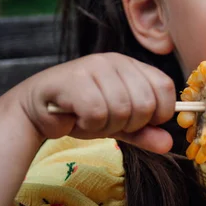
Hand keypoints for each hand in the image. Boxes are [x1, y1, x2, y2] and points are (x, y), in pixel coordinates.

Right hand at [18, 53, 174, 152]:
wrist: (37, 111)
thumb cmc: (82, 113)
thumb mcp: (120, 125)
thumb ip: (144, 133)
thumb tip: (168, 145)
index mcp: (133, 66)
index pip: (165, 86)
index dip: (160, 112)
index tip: (143, 123)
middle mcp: (116, 61)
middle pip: (146, 102)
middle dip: (131, 124)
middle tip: (110, 122)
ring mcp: (95, 66)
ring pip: (122, 109)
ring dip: (107, 126)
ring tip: (92, 119)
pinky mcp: (74, 78)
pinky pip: (97, 112)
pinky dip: (90, 125)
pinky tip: (79, 119)